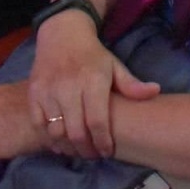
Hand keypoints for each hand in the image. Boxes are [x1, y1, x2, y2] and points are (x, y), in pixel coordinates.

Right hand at [28, 10, 158, 159]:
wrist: (62, 33)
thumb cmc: (92, 55)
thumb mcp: (114, 65)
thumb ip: (131, 84)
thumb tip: (155, 91)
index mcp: (92, 80)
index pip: (97, 121)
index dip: (102, 142)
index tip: (107, 152)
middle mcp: (68, 87)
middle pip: (76, 131)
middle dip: (86, 149)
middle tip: (93, 154)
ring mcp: (48, 90)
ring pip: (56, 131)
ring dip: (68, 146)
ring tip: (78, 149)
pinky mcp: (34, 93)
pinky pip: (39, 124)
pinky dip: (50, 137)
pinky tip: (60, 141)